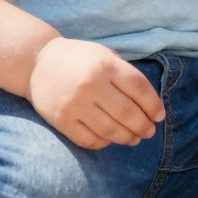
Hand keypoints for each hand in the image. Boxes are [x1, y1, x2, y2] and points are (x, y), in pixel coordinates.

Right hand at [28, 40, 166, 150]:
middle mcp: (91, 84)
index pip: (139, 88)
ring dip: (128, 138)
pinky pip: (90, 140)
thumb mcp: (104, 55)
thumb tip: (150, 106)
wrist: (37, 62)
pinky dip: (104, 143)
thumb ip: (125, 75)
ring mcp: (75, 104)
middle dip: (144, 126)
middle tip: (149, 132)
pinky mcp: (61, 120)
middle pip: (128, 113)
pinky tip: (110, 139)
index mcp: (105, 64)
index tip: (159, 116)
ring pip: (111, 130)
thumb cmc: (78, 59)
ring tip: (135, 138)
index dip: (153, 105)